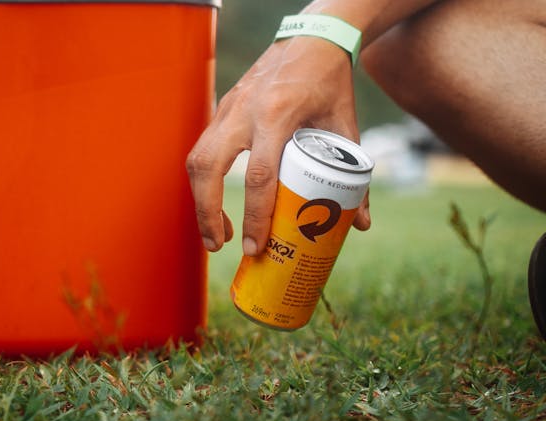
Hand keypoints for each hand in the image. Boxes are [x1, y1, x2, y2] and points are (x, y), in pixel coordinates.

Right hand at [187, 36, 370, 256]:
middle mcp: (244, 111)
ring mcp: (227, 108)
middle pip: (209, 170)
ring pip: (197, 160)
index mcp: (277, 115)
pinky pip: (201, 150)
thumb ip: (353, 175)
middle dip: (208, 214)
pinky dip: (203, 181)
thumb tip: (360, 224)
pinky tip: (215, 201)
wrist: (311, 37)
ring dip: (200, 201)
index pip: (258, 177)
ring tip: (217, 231)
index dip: (253, 217)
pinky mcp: (221, 109)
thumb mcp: (346, 126)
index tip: (254, 247)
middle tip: (219, 246)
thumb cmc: (330, 81)